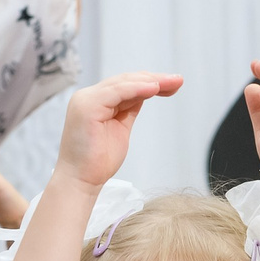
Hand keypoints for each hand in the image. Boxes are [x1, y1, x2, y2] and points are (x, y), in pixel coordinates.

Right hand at [55, 72, 181, 187]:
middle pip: (126, 80)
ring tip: (172, 82)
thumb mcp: (120, 128)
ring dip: (151, 81)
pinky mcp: (87, 107)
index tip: (173, 86)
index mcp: (95, 101)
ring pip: (123, 83)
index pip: (125, 85)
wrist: (81, 181)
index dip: (150, 83)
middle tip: (178, 80)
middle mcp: (88, 96)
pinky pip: (117, 91)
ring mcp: (86, 100)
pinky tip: (155, 88)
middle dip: (155, 79)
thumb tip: (145, 93)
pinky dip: (137, 88)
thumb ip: (128, 109)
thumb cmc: (98, 162)